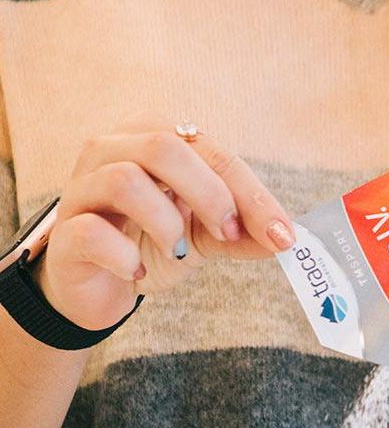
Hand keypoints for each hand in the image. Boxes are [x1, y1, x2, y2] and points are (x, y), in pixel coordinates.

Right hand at [37, 110, 295, 329]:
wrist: (96, 288)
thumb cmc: (148, 246)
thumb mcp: (202, 238)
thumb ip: (238, 234)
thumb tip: (283, 239)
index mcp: (152, 139)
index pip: (209, 149)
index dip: (249, 192)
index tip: (282, 234)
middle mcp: (112, 150)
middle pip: (164, 147)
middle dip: (209, 194)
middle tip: (227, 235)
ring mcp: (83, 187)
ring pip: (125, 180)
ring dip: (165, 223)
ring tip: (176, 251)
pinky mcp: (66, 231)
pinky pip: (93, 232)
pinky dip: (125, 256)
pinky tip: (137, 273)